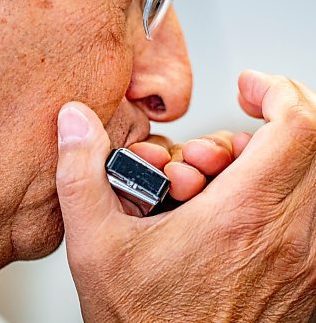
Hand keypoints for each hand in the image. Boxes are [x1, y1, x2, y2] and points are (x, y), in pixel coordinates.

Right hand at [56, 70, 315, 321]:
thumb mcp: (97, 248)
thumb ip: (83, 173)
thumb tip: (76, 124)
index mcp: (242, 218)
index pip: (297, 125)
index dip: (276, 90)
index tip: (248, 89)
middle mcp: (287, 236)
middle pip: (310, 143)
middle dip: (268, 124)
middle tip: (220, 146)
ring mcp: (306, 260)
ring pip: (311, 177)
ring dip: (272, 160)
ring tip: (220, 183)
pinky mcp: (307, 279)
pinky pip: (309, 211)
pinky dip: (281, 192)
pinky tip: (234, 212)